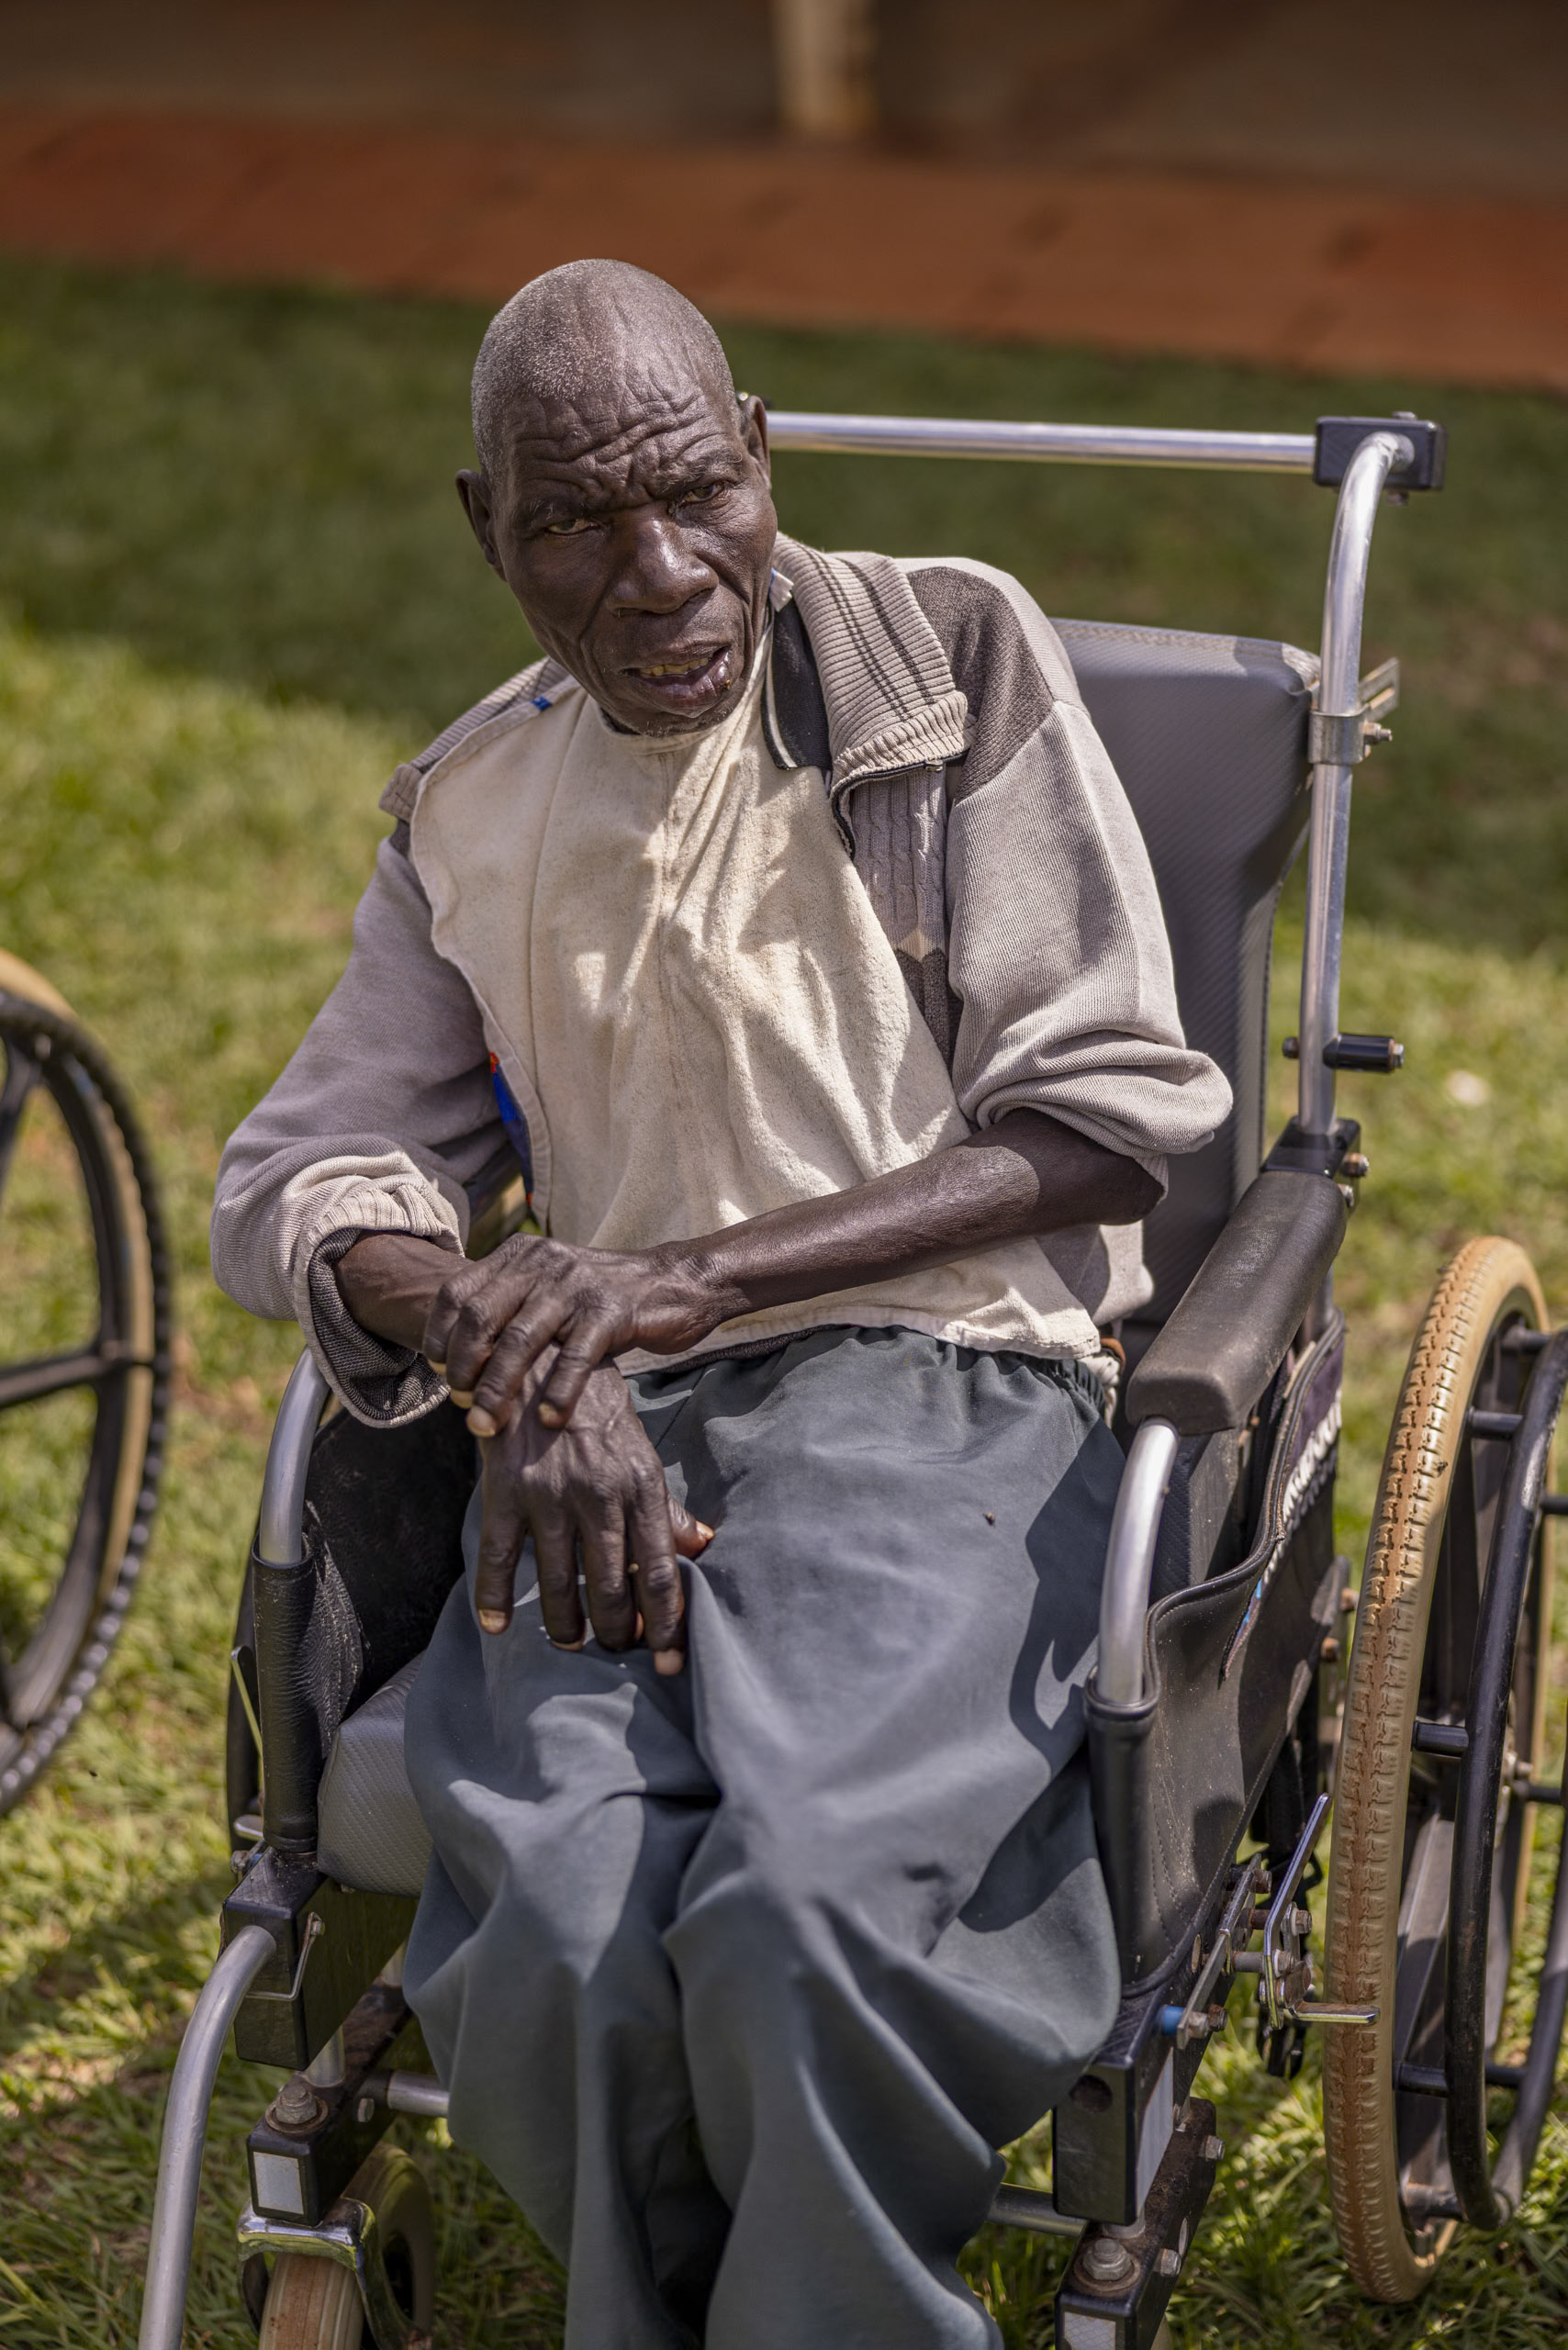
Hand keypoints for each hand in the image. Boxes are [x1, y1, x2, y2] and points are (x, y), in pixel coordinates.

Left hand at [424, 1233, 726, 1434]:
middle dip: (463, 1369)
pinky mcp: (612, 1309)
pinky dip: (559, 1391)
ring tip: (488, 1425)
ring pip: (521, 1340)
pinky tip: (549, 1420)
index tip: (437, 1374)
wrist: (673, 1283)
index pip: (457, 1291)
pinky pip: (576, 1355)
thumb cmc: (599, 1300)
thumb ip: (509, 1310)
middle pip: (481, 1317)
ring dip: (499, 1388)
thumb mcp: (548, 1291)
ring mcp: (577, 1284)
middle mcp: (543, 1262)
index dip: (439, 1335)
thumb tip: (455, 1361)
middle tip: (462, 1408)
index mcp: (520, 1255)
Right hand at [476, 1357, 712, 1673]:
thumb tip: (702, 1545)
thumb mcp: (641, 1456)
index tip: (670, 1664)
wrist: (541, 1360)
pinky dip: (493, 1599)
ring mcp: (549, 1496)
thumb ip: (666, 1508)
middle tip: (616, 1648)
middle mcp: (599, 1495)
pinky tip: (496, 1627)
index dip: (667, 1625)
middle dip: (617, 1632)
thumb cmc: (598, 1417)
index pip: (661, 1572)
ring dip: (567, 1625)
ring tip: (572, 1641)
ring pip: (560, 1583)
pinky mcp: (505, 1491)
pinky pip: (498, 1558)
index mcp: (641, 1487)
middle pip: (613, 1588)